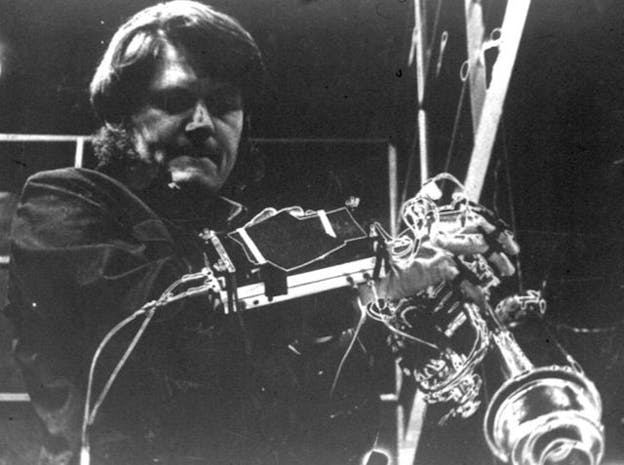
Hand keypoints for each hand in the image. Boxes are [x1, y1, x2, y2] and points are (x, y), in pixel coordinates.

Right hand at [371, 204, 518, 301]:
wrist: (382, 277)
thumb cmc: (402, 266)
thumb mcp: (425, 247)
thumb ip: (446, 243)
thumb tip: (472, 249)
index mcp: (438, 225)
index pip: (472, 217)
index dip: (493, 228)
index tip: (506, 241)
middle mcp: (439, 231)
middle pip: (478, 227)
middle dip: (500, 243)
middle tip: (510, 259)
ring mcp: (439, 246)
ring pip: (476, 245)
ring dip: (494, 261)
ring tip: (502, 274)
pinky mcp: (436, 264)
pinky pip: (463, 275)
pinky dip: (474, 288)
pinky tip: (479, 298)